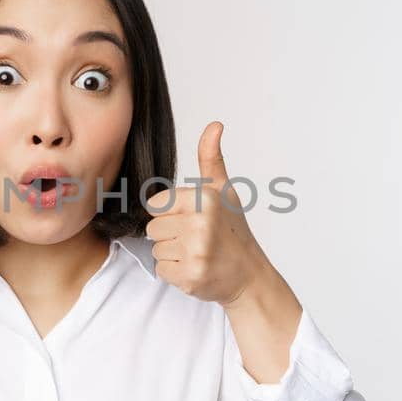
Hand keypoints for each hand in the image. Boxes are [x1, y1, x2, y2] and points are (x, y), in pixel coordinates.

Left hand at [145, 121, 280, 306]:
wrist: (248, 274)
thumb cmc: (232, 230)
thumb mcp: (223, 190)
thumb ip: (210, 158)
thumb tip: (214, 124)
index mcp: (204, 198)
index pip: (155, 204)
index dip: (169, 212)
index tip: (190, 218)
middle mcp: (200, 223)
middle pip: (152, 227)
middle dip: (170, 233)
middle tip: (196, 238)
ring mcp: (195, 251)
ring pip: (156, 248)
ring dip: (172, 253)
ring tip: (196, 252)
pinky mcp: (190, 275)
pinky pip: (161, 269)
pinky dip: (174, 272)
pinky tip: (194, 267)